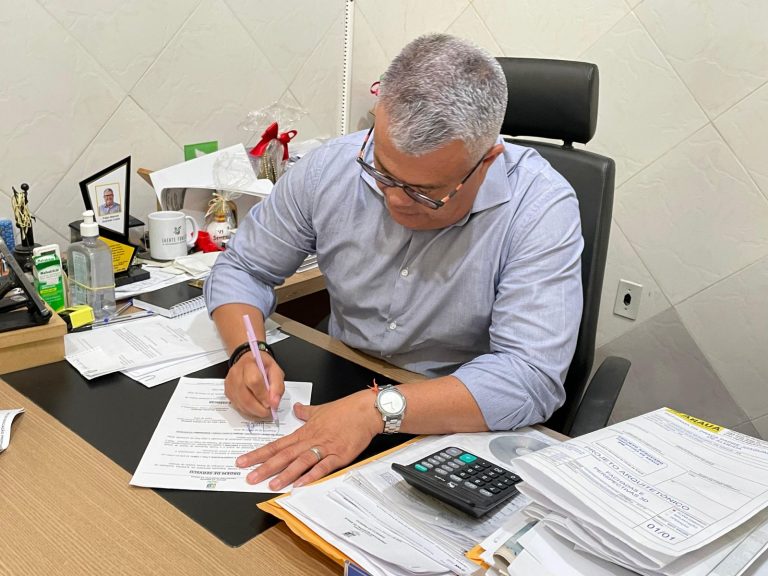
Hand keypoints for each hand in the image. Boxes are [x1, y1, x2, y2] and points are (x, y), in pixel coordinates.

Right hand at [224, 351, 284, 417]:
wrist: (249, 361)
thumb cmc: (262, 366)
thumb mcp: (275, 370)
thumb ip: (277, 386)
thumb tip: (274, 403)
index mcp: (249, 364)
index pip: (254, 382)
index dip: (263, 396)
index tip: (272, 404)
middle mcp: (236, 373)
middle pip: (245, 397)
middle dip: (259, 408)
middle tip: (269, 412)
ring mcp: (230, 384)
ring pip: (241, 404)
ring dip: (254, 412)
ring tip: (264, 411)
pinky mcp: (227, 392)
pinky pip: (237, 406)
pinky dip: (248, 411)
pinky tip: (255, 409)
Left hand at [236, 391, 381, 489]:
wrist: (365, 411)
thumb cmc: (345, 410)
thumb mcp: (320, 409)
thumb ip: (306, 411)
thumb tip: (297, 409)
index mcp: (304, 432)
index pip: (277, 444)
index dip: (259, 454)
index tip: (243, 461)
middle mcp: (310, 441)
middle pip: (284, 455)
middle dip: (265, 467)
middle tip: (250, 477)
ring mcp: (324, 448)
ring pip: (300, 462)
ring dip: (286, 474)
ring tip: (272, 484)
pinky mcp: (339, 455)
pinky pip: (323, 467)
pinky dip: (312, 475)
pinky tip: (301, 484)